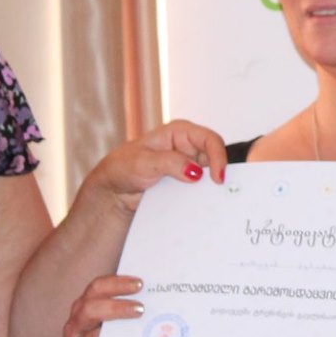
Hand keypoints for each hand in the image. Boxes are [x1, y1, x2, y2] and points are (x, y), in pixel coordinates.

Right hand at [63, 274, 145, 336]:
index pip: (98, 287)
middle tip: (141, 306)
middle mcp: (78, 322)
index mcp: (90, 307)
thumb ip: (141, 314)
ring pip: (84, 326)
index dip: (117, 282)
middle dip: (115, 301)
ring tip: (136, 318)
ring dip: (110, 319)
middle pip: (89, 304)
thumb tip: (170, 298)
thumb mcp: (131, 330)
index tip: (141, 283)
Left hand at [86, 119, 227, 212]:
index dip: (218, 156)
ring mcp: (188, 164)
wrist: (115, 189)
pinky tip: (202, 204)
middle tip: (219, 191)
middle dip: (219, 172)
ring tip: (212, 199)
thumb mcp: (143, 163)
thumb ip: (169, 163)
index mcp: (180, 132)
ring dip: (211, 186)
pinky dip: (203, 195)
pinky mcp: (186, 181)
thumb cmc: (123, 167)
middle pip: (215, 156)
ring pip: (210, 173)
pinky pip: (201, 188)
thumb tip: (194, 171)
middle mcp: (187, 146)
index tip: (217, 177)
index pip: (209, 139)